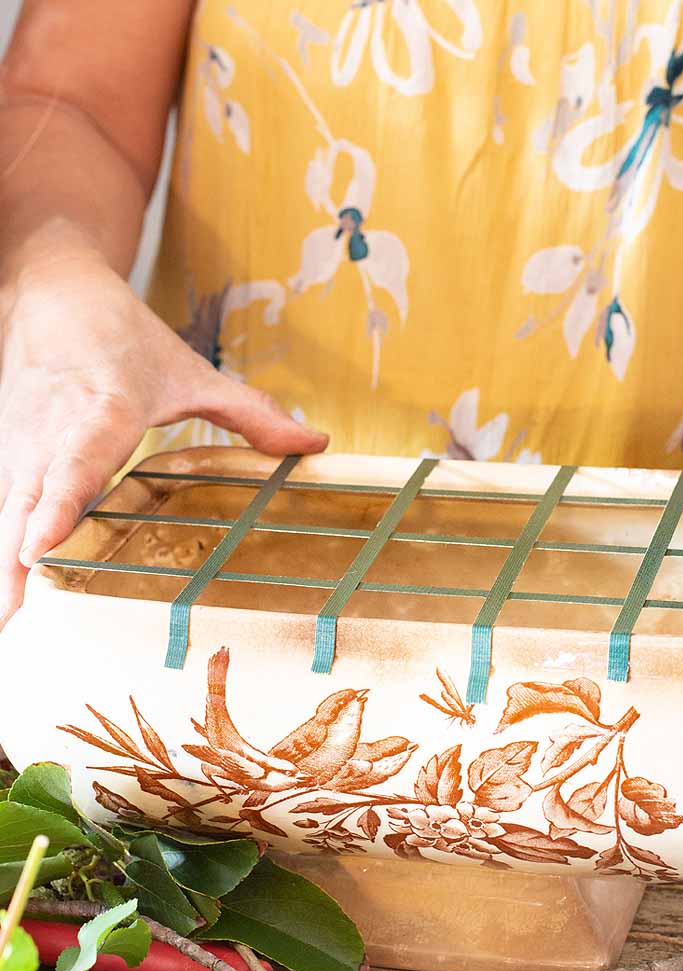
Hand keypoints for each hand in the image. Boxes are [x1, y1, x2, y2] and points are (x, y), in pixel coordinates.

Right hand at [0, 256, 327, 626]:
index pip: (75, 466)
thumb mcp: (190, 371)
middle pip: (25, 505)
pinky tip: (10, 602)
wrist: (52, 291)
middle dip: (16, 565)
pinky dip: (2, 556)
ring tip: (10, 630)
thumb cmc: (123, 337)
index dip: (54, 508)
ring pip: (3, 513)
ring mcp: (19, 447)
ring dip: (4, 571)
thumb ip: (250, 413)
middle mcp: (51, 436)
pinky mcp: (4, 455)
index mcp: (102, 414)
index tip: (36, 547)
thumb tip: (314, 444)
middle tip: (17, 624)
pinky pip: (1, 509)